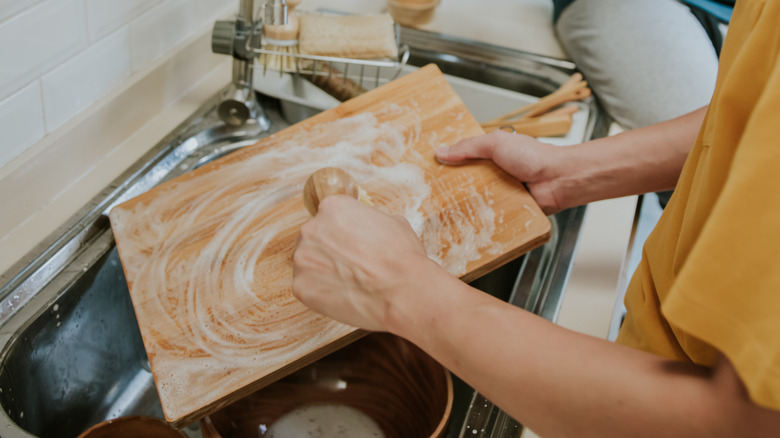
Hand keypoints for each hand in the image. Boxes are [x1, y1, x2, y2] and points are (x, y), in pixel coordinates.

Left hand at [292, 195, 443, 331]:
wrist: (401, 292)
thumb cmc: (401, 258)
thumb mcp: (394, 223)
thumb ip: (373, 220)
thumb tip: (373, 227)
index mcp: (333, 207)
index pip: (330, 216)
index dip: (344, 232)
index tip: (353, 244)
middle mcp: (311, 228)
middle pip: (315, 238)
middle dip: (330, 251)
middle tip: (352, 265)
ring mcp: (302, 258)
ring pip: (308, 263)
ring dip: (323, 271)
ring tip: (349, 283)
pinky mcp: (300, 286)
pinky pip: (307, 287)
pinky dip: (322, 293)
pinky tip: (343, 296)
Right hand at [436, 131, 564, 213]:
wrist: (558, 180)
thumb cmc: (533, 157)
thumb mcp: (495, 143)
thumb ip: (468, 147)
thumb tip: (441, 152)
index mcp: (491, 155)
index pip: (463, 159)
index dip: (448, 164)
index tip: (428, 170)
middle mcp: (494, 173)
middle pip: (466, 181)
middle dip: (451, 187)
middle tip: (430, 194)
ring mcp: (500, 192)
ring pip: (475, 200)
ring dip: (464, 205)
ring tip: (441, 212)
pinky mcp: (506, 210)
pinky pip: (488, 215)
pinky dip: (479, 218)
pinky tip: (464, 222)